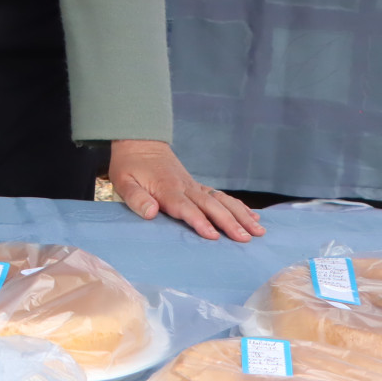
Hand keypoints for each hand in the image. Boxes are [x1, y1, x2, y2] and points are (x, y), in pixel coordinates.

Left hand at [108, 139, 263, 241]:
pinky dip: (238, 206)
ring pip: (221, 201)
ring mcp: (194, 186)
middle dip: (229, 222)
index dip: (199, 221)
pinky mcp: (198, 186)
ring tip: (258, 230)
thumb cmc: (130, 165)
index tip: (213, 235)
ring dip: (240, 215)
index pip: (185, 208)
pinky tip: (253, 216)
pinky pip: (221, 196)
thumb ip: (136, 198)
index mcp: (166, 189)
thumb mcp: (123, 181)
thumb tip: (151, 213)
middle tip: (245, 238)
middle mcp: (185, 187)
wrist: (140, 142)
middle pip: (210, 206)